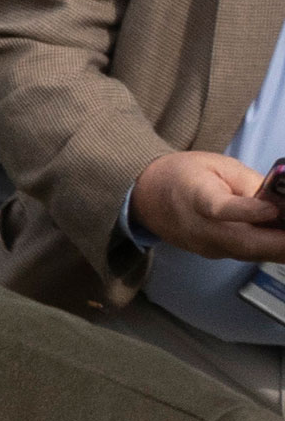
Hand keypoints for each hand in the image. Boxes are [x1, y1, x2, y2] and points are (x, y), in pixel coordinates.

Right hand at [132, 150, 284, 262]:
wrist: (149, 197)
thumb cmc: (186, 176)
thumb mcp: (220, 165)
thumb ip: (252, 183)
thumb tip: (282, 202)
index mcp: (196, 196)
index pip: (220, 209)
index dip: (248, 211)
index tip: (273, 209)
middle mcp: (198, 228)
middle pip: (242, 242)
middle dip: (278, 243)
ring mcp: (205, 245)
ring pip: (248, 254)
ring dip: (278, 249)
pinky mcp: (213, 254)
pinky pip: (246, 255)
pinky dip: (269, 250)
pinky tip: (281, 240)